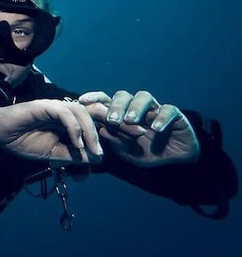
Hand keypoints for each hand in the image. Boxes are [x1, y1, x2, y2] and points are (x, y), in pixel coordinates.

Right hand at [0, 99, 103, 163]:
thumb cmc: (22, 141)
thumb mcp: (53, 154)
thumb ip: (73, 155)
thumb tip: (96, 158)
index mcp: (65, 119)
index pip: (89, 119)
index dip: (100, 131)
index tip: (103, 153)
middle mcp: (62, 110)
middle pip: (89, 113)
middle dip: (98, 132)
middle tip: (100, 153)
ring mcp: (52, 106)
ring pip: (79, 111)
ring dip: (89, 130)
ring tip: (91, 149)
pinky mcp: (43, 106)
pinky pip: (64, 113)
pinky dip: (74, 128)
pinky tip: (76, 142)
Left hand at [79, 90, 199, 166]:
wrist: (174, 160)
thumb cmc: (146, 151)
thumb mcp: (127, 150)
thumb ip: (114, 141)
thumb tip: (99, 129)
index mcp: (122, 114)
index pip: (106, 100)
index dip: (94, 97)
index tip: (82, 100)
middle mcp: (137, 108)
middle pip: (123, 96)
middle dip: (116, 106)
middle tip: (112, 120)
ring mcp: (155, 109)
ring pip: (143, 97)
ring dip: (135, 107)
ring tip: (131, 121)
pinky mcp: (174, 114)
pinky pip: (168, 110)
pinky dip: (162, 118)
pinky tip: (156, 128)